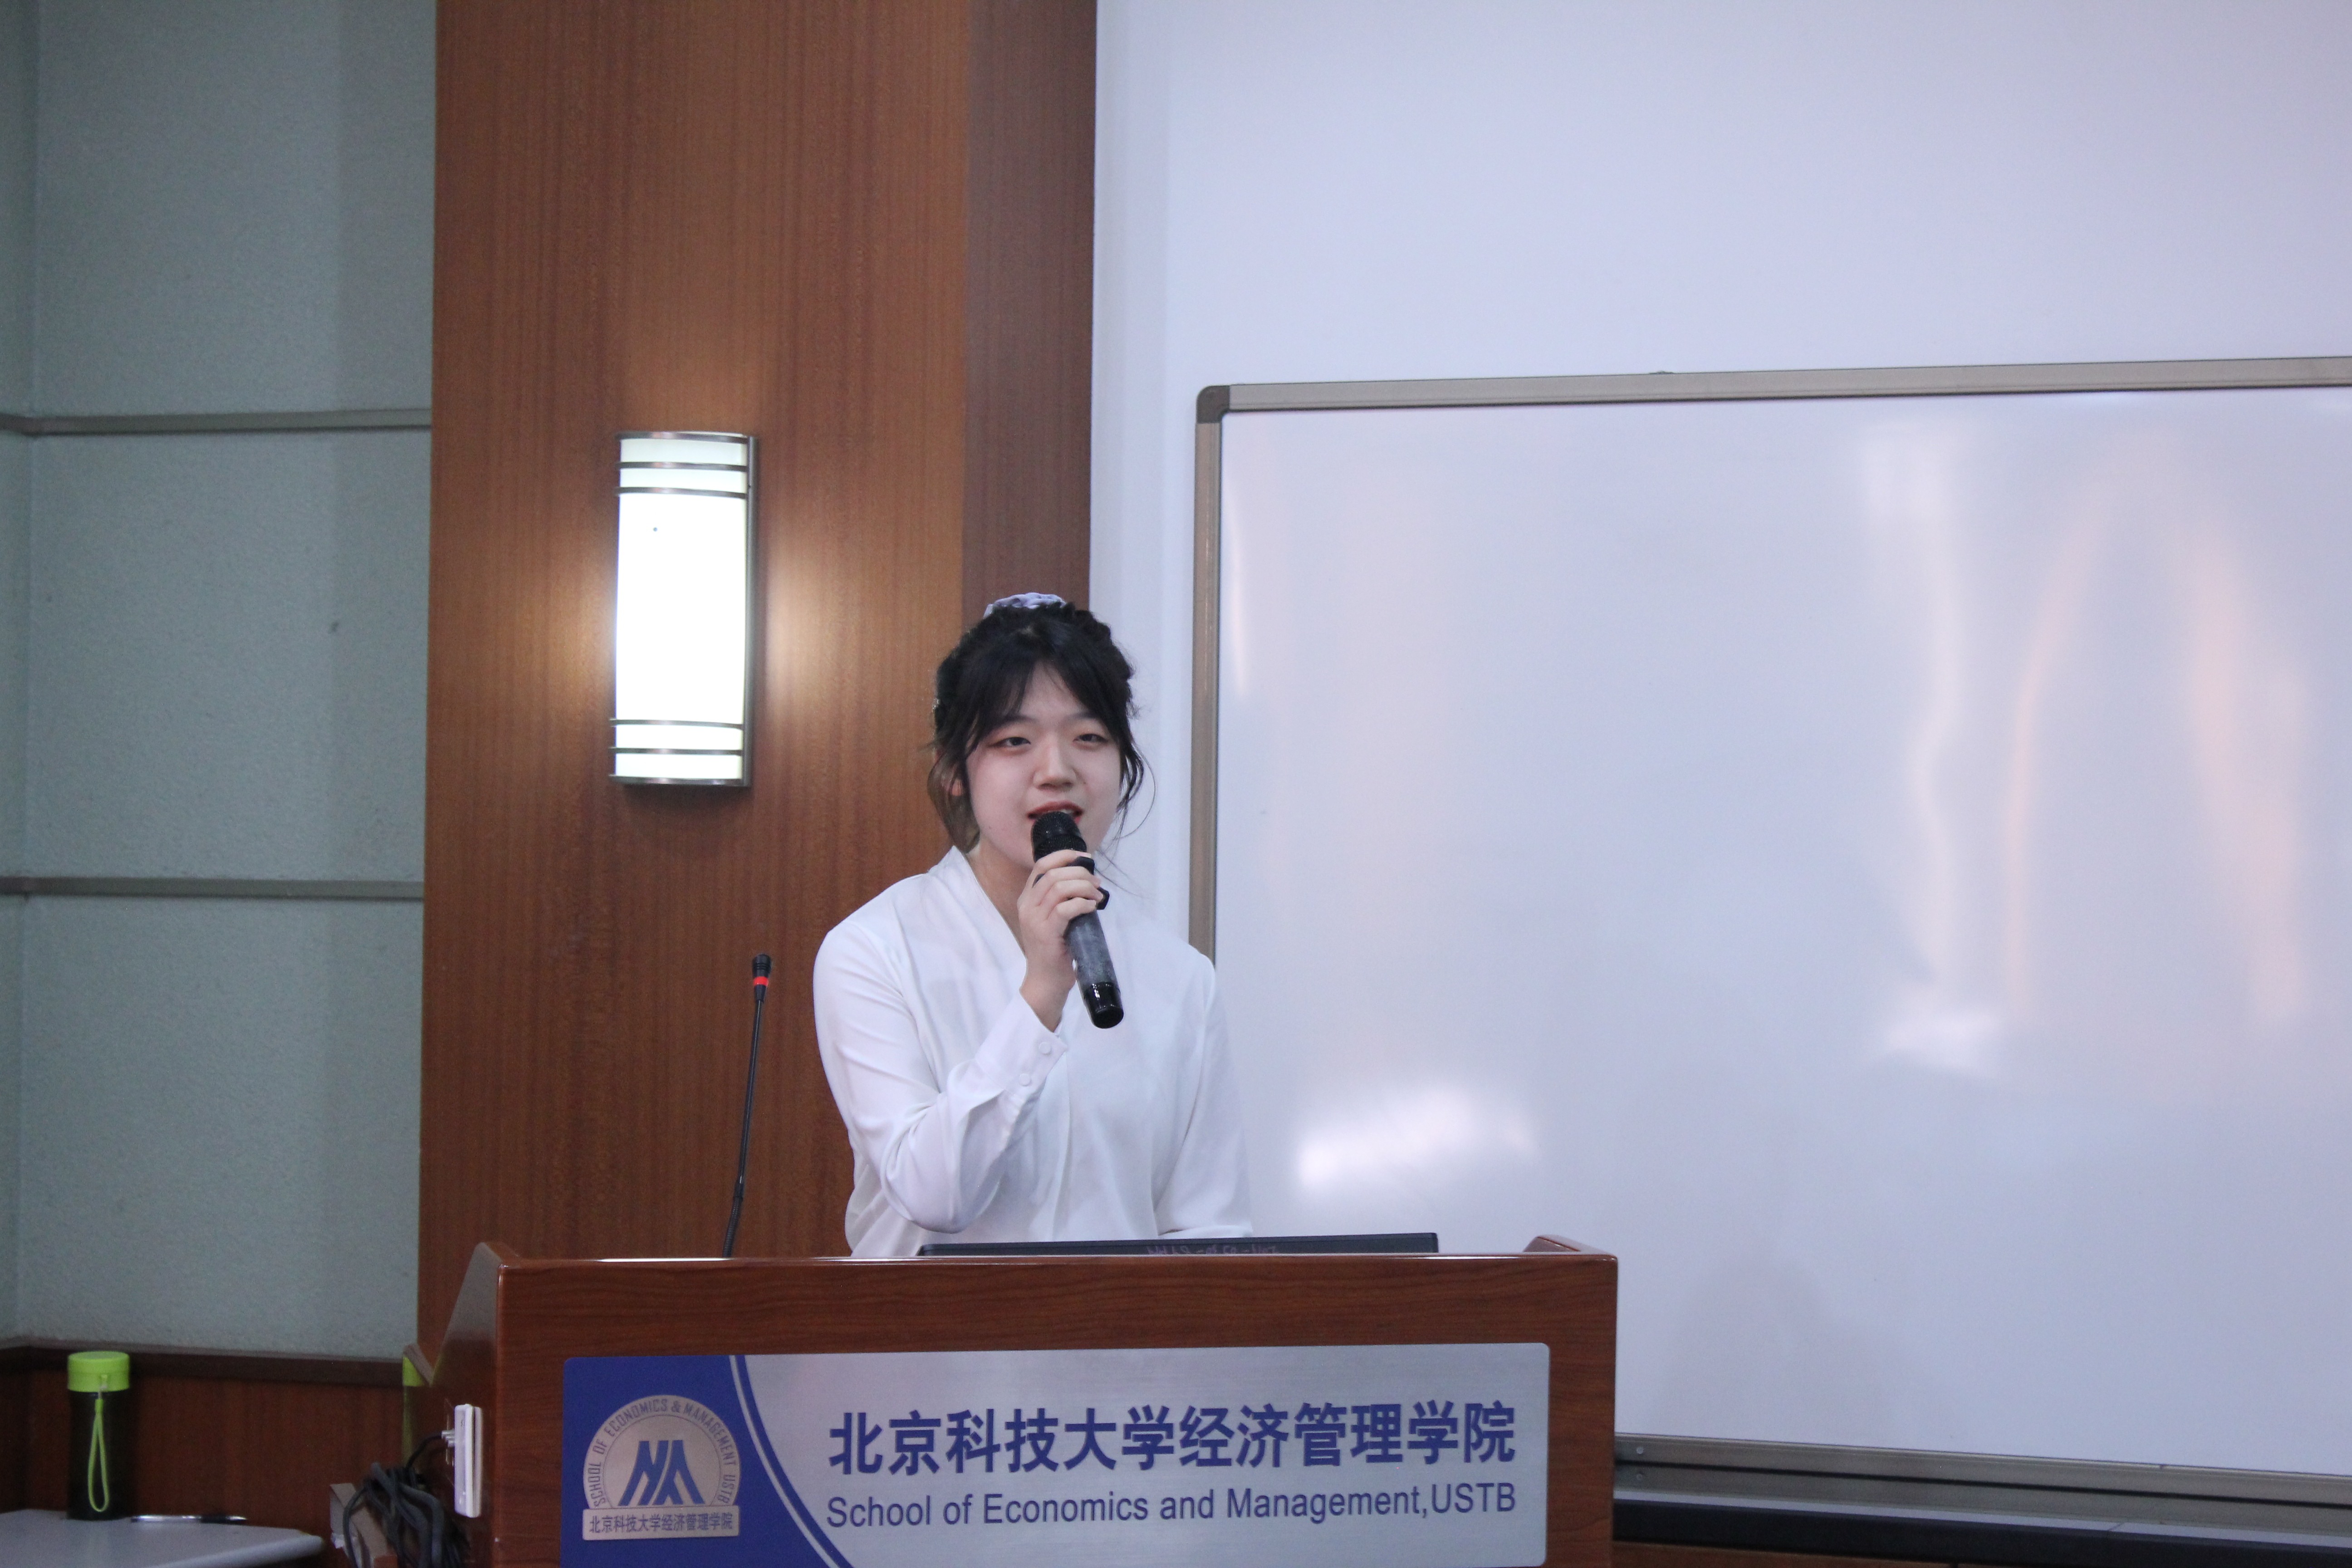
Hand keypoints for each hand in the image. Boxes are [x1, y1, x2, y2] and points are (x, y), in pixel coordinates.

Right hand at [1015, 847, 1103, 1029]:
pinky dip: (1083, 904)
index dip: (1064, 856)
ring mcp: (1034, 920)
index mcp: (1027, 899)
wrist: (1045, 980)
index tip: (1085, 858)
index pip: (1041, 865)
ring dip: (1084, 887)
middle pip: (1053, 874)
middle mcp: (1027, 906)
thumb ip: (1062, 899)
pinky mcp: (1046, 933)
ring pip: (1059, 889)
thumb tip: (1087, 880)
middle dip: (1080, 873)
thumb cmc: (1054, 949)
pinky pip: (1066, 909)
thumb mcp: (1054, 918)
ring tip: (1097, 895)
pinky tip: (1092, 907)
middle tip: (1097, 883)